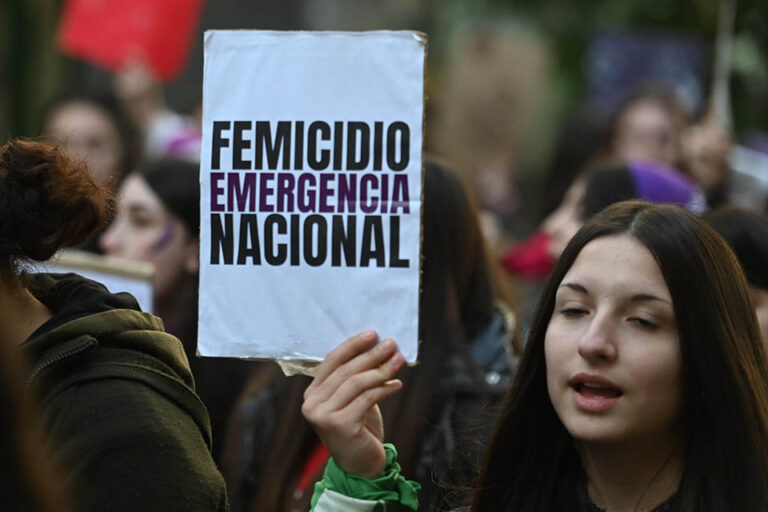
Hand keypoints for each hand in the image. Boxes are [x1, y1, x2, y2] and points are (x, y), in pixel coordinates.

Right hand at [302, 331, 404, 477]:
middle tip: (391, 344)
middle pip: (345, 371)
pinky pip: (367, 399)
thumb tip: (378, 347)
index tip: (372, 334)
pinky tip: (397, 383)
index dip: (352, 346)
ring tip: (398, 360)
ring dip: (381, 369)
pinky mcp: (340, 426)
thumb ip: (356, 378)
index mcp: (312, 394)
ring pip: (356, 383)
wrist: (361, 467)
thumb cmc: (359, 429)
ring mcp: (323, 416)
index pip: (331, 361)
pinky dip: (384, 388)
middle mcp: (312, 404)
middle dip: (370, 355)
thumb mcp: (354, 400)